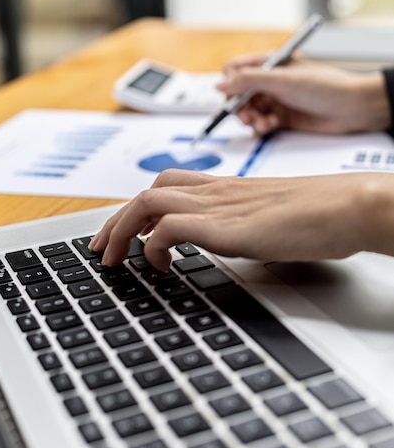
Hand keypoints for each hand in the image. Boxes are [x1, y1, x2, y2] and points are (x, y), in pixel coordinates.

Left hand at [89, 168, 393, 270]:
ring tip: (117, 259)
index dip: (136, 206)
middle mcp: (216, 192)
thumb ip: (244, 225)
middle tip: (101, 249)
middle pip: (147, 191)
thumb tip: (232, 242)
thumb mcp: (268, 217)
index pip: (166, 184)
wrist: (345, 206)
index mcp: (226, 188)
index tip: (123, 231)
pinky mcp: (228, 226)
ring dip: (123, 230)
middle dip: (115, 220)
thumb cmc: (317, 213)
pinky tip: (163, 264)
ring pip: (149, 202)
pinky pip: (172, 225)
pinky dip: (155, 243)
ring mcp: (220, 206)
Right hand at [218, 55, 389, 135]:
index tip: (233, 97)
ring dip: (251, 119)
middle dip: (239, 106)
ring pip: (248, 111)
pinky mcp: (281, 117)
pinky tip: (271, 126)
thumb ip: (249, 81)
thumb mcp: (283, 80)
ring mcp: (275, 99)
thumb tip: (220, 84)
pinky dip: (261, 127)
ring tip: (261, 123)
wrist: (352, 109)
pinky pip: (261, 123)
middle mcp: (270, 80)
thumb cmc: (325, 86)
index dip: (230, 84)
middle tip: (246, 116)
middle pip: (238, 94)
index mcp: (269, 63)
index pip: (236, 70)